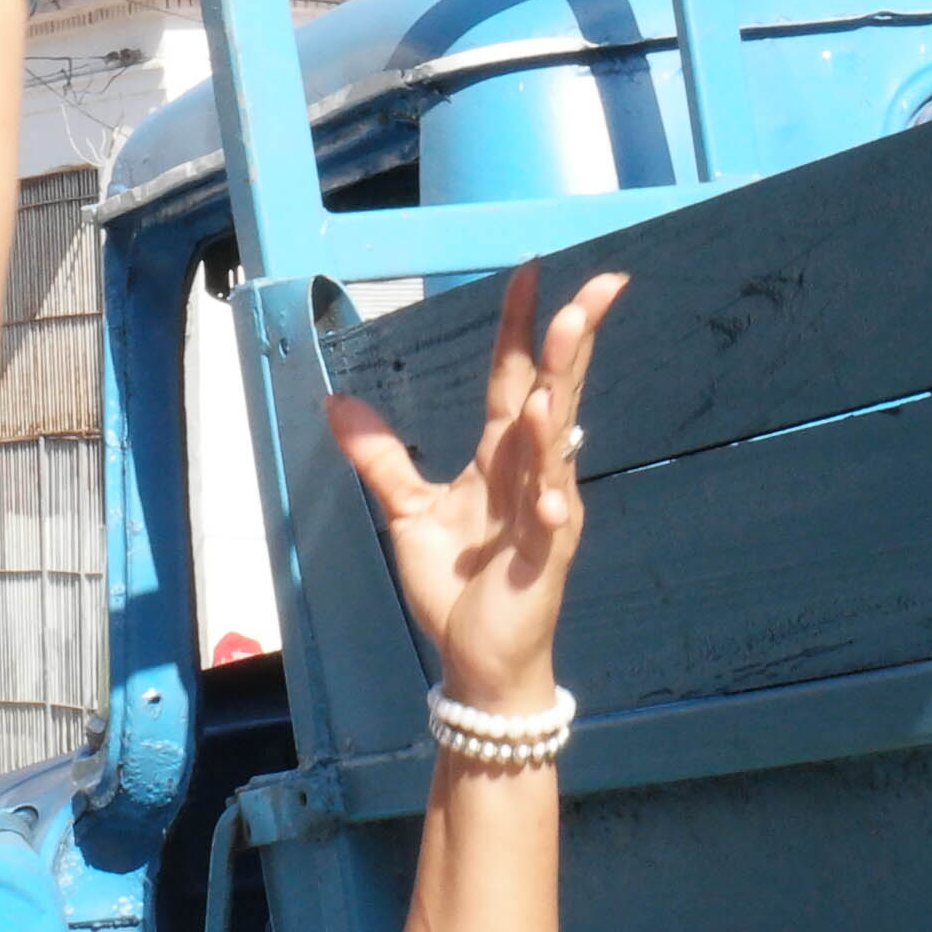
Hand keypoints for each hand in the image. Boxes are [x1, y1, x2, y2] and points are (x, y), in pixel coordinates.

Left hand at [326, 269, 623, 720]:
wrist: (478, 660)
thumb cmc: (456, 587)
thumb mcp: (408, 513)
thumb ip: (379, 458)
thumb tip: (336, 400)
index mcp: (500, 457)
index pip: (513, 377)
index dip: (519, 326)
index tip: (529, 271)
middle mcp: (531, 474)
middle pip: (554, 394)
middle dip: (573, 345)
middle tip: (595, 289)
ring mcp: (544, 514)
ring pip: (554, 451)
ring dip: (556, 413)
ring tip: (553, 376)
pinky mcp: (544, 561)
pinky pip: (549, 525)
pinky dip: (549, 505)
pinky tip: (548, 494)